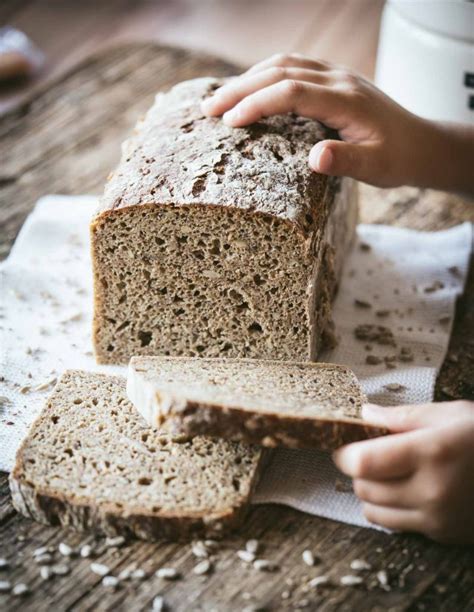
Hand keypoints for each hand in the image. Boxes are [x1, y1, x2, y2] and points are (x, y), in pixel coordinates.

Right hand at [201, 53, 473, 193]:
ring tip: (220, 100)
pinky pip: (293, 66)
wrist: (421, 144)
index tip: (229, 123)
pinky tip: (251, 89)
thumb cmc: (397, 159)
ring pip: (284, 63)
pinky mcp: (333, 79)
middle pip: (281, 70)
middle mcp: (339, 79)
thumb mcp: (376, 168)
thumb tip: (314, 159)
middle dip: (241, 88)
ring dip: (249, 78)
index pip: (292, 92)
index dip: (258, 103)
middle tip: (208, 110)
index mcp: (347, 100)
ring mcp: (336, 75)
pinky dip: (265, 75)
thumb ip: (346, 162)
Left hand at [333, 400, 473, 544]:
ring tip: (389, 474)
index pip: (363, 462)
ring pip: (374, 512)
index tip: (347, 445)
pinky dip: (393, 509)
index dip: (346, 453)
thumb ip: (402, 416)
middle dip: (359, 471)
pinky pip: (397, 525)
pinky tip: (411, 491)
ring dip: (372, 493)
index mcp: (431, 452)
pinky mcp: (443, 534)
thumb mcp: (449, 415)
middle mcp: (432, 490)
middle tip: (371, 455)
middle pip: (364, 488)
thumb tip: (364, 414)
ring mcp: (438, 518)